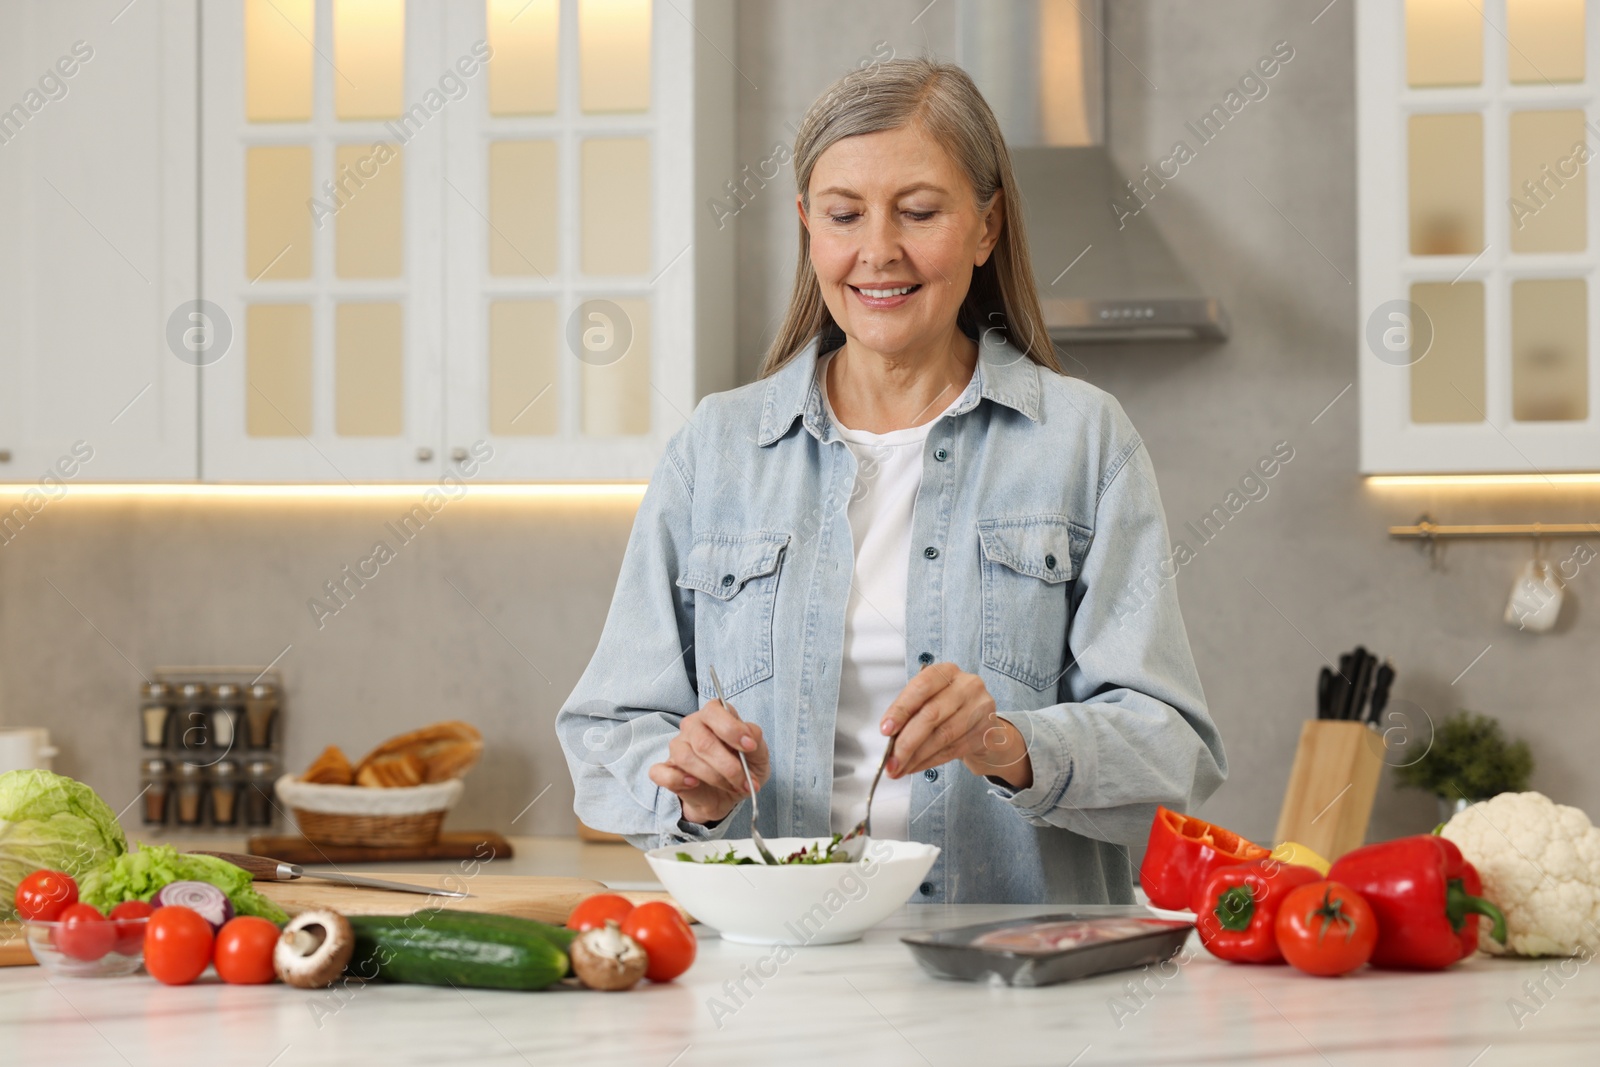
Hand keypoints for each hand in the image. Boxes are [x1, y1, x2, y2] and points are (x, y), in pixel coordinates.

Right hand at [649, 696, 769, 825]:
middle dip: (728, 766)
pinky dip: (677, 780)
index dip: (732, 729)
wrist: (728, 795)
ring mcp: (677, 747)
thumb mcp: (758, 755)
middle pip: (703, 741)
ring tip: (730, 786)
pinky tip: (694, 784)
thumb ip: (755, 739)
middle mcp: (693, 727)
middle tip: (744, 781)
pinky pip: (661, 772)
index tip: (750, 747)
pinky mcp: (666, 769)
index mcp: (714, 716)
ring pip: (686, 758)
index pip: (715, 711)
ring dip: (714, 777)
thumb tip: (749, 736)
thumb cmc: (743, 768)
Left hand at [881, 663, 1032, 789]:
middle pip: (931, 714)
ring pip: (942, 736)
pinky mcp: (986, 732)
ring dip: (917, 756)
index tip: (885, 730)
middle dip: (906, 741)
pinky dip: (930, 761)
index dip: (901, 709)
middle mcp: (967, 685)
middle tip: (891, 760)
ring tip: (900, 768)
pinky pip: (953, 750)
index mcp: (947, 671)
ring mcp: (980, 708)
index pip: (921, 687)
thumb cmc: (950, 710)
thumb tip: (889, 736)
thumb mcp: (930, 700)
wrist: (984, 724)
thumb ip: (911, 712)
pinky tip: (916, 767)